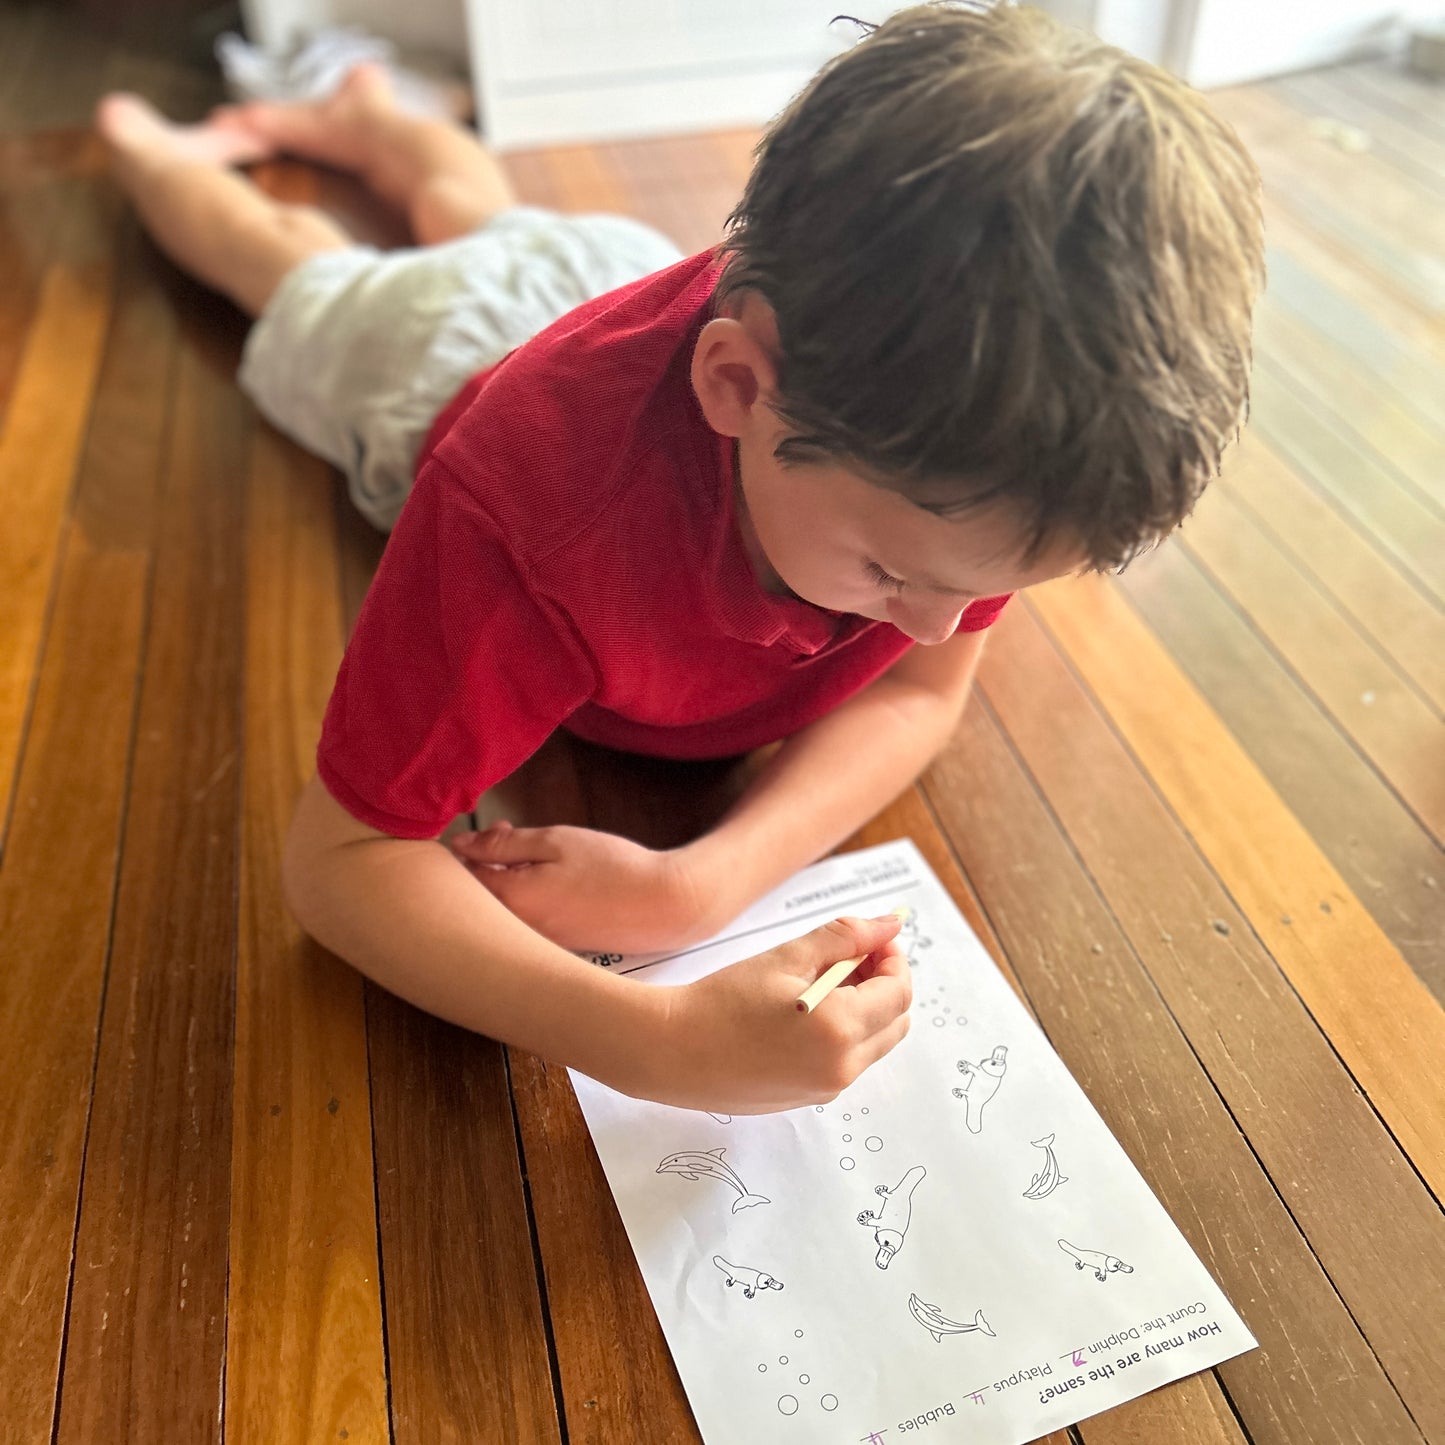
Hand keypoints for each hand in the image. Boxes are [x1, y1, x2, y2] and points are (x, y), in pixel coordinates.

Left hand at [445, 820, 708, 951]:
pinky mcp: (556, 948)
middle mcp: (517, 930)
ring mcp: (537, 943)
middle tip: (511, 834)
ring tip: (535, 855)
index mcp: (512, 899)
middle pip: (478, 898)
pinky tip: (550, 881)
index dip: (472, 847)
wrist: (661, 906)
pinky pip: (524, 922)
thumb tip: (461, 846)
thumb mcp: (555, 842)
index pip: (466, 876)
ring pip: (501, 910)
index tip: (498, 828)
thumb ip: (504, 844)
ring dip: (505, 880)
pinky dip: (526, 898)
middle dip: (486, 863)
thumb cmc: (610, 867)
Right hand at [648, 914, 911, 1113]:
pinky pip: (846, 1063)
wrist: (671, 1050)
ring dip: (866, 1009)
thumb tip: (891, 924)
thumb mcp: (787, 957)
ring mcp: (826, 1090)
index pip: (899, 992)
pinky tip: (805, 1011)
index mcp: (840, 1031)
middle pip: (895, 1022)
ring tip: (822, 980)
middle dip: (885, 984)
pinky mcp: (808, 1099)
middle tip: (852, 956)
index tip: (873, 938)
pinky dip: (844, 1033)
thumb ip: (845, 937)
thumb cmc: (723, 1000)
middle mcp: (841, 1069)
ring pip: (874, 1044)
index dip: (893, 959)